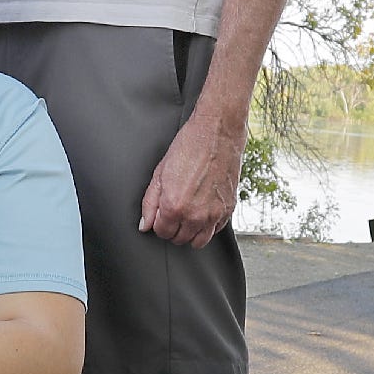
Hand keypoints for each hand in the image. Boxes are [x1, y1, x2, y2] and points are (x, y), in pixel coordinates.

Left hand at [139, 107, 243, 248]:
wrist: (217, 132)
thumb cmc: (189, 147)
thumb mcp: (160, 173)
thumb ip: (150, 203)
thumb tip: (145, 224)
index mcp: (174, 206)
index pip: (162, 233)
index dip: (159, 223)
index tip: (161, 213)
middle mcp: (195, 215)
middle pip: (180, 239)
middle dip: (174, 229)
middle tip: (174, 211)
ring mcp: (215, 213)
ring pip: (200, 241)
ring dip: (191, 233)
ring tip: (188, 215)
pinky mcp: (229, 208)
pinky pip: (217, 230)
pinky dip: (209, 225)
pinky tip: (203, 209)